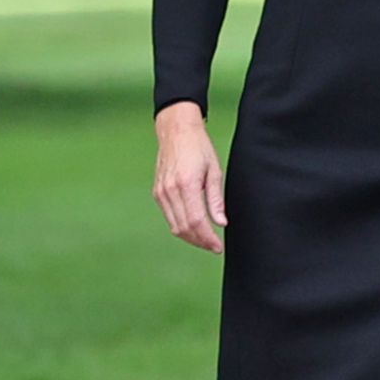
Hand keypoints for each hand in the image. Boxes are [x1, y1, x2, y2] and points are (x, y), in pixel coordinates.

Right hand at [152, 103, 225, 252]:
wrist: (176, 131)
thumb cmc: (199, 148)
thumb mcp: (215, 171)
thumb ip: (216, 199)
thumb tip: (221, 223)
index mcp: (186, 184)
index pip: (196, 221)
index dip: (208, 238)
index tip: (218, 247)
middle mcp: (169, 191)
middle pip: (184, 227)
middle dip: (200, 241)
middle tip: (215, 247)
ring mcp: (161, 192)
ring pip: (174, 225)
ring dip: (190, 237)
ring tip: (207, 241)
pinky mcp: (157, 192)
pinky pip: (169, 216)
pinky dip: (181, 226)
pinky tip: (194, 228)